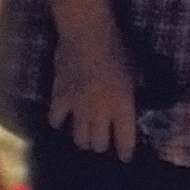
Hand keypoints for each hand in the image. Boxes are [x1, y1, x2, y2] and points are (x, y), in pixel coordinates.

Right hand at [48, 24, 139, 160]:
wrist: (87, 33)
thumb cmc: (117, 48)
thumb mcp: (135, 71)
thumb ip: (131, 94)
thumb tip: (132, 105)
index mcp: (122, 106)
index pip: (125, 141)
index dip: (125, 152)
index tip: (125, 157)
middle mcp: (100, 113)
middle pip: (99, 145)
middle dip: (102, 146)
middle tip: (102, 141)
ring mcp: (78, 108)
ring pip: (79, 139)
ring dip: (83, 139)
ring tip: (84, 135)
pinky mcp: (59, 99)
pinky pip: (55, 120)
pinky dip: (58, 122)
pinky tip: (61, 119)